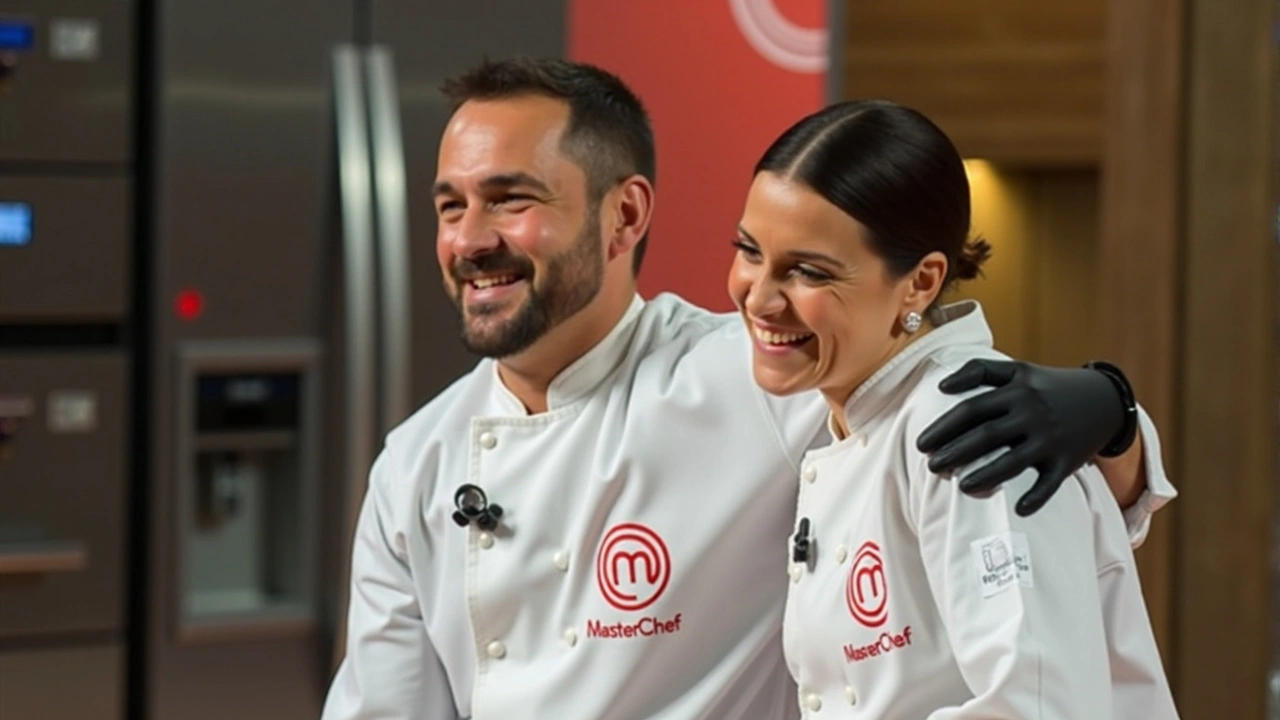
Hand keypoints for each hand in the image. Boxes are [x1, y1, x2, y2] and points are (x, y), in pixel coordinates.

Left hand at [915, 359, 1125, 515]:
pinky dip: (1035, 498)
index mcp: (1016, 391)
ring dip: (985, 476)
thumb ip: (979, 370)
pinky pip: (1049, 484)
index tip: (921, 444)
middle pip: (986, 436)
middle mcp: (1032, 414)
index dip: (942, 428)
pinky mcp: (1068, 461)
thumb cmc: (1048, 386)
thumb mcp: (1018, 369)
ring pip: (1013, 462)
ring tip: (961, 485)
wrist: (1104, 399)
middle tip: (932, 467)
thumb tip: (942, 386)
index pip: (971, 410)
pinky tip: (1018, 509)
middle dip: (955, 453)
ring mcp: (1050, 439)